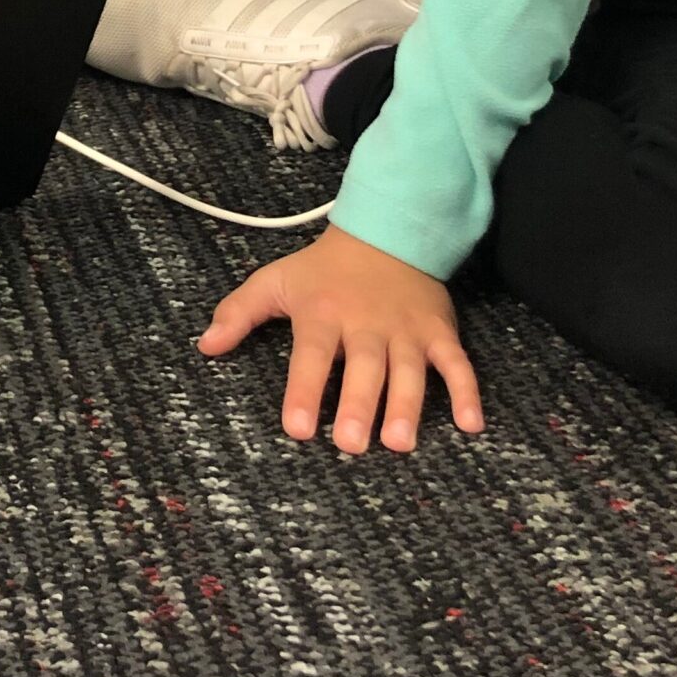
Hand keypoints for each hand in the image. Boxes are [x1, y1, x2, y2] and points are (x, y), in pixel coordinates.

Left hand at [199, 225, 483, 453]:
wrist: (385, 231)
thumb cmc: (323, 269)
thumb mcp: (275, 281)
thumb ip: (239, 313)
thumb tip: (205, 346)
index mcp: (322, 314)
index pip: (311, 356)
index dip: (303, 391)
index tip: (297, 429)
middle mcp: (366, 324)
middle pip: (363, 367)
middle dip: (358, 405)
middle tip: (352, 445)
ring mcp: (406, 329)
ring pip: (408, 370)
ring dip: (406, 405)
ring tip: (399, 443)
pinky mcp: (439, 331)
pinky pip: (457, 363)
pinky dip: (467, 391)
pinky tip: (471, 424)